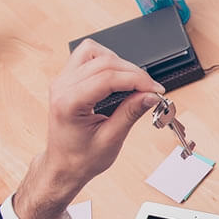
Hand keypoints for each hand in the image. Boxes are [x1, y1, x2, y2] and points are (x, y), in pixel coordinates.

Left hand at [13, 39, 163, 218]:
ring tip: (134, 83)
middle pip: (104, 61)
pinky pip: (87, 57)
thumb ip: (131, 113)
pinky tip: (118, 78)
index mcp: (69, 102)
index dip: (137, 80)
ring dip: (119, 63)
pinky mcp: (68, 79)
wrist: (63, 166)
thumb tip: (150, 95)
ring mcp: (62, 80)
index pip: (108, 77)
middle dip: (133, 73)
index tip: (156, 90)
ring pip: (94, 52)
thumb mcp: (112, 139)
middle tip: (152, 90)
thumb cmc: (81, 158)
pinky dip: (107, 62)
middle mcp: (62, 86)